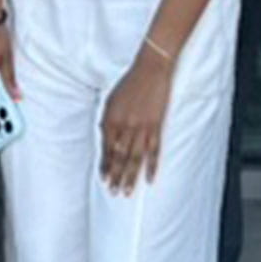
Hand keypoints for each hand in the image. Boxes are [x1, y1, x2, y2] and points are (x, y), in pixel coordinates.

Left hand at [101, 52, 179, 191]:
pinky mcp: (157, 125)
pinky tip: (149, 179)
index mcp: (111, 119)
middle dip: (116, 176)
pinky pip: (154, 150)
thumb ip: (107, 120)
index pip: (107, 149)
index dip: (105, 165)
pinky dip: (152, 166)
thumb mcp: (111, 100)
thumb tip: (105, 138)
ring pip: (135, 158)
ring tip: (127, 192)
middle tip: (113, 192)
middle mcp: (125, 126)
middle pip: (120, 157)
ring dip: (130, 177)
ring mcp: (142, 127)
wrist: (151, 69)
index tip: (104, 179)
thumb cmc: (129, 82)